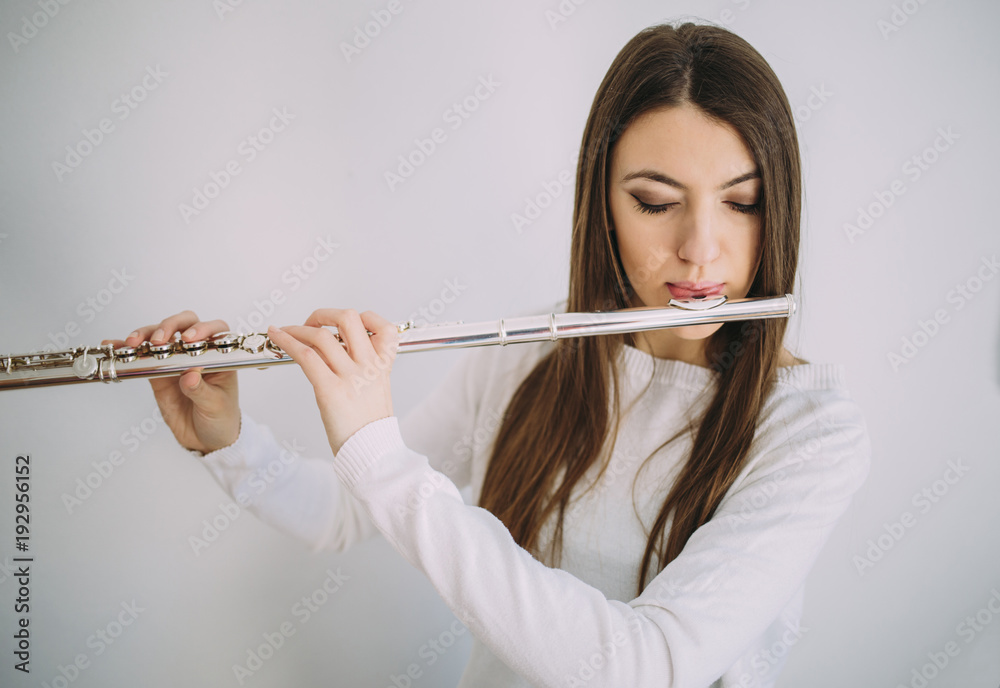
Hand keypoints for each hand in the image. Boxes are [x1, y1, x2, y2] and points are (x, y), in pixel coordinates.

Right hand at [103, 311, 240, 453]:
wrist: (205, 438)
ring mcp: (176, 360)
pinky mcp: (158, 372)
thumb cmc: (220, 417)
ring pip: (160, 336)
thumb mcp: (215, 406)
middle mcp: (198, 352)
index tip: (189, 339)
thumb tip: (189, 376)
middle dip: (170, 326)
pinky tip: (114, 347)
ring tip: (132, 343)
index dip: (202, 329)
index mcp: (220, 356)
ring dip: (145, 335)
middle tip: (158, 340)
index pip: (214, 331)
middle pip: (185, 324)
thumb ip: (202, 391)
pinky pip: (142, 357)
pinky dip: (127, 350)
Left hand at [267, 309, 398, 454]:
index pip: (385, 327)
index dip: (366, 318)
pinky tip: (277, 337)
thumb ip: (364, 369)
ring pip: (321, 336)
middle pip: (349, 319)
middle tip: (312, 323)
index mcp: (383, 367)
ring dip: (298, 328)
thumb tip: (338, 352)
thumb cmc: (369, 428)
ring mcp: (351, 377)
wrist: (371, 454)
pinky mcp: (330, 390)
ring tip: (286, 331)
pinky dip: (287, 341)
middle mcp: (369, 366)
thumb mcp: (377, 392)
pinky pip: (306, 356)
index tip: (346, 325)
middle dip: (324, 315)